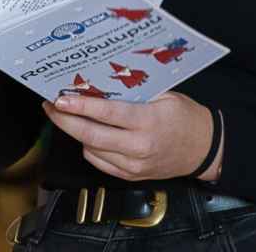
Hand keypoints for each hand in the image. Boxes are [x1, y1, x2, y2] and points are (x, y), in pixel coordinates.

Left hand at [43, 92, 222, 182]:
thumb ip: (133, 91)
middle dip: (65, 120)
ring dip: (74, 132)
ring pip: (91, 149)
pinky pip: (99, 162)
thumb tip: (99, 79)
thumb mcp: (164, 94)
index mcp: (147, 122)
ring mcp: (134, 165)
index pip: (106, 114)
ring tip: (66, 115)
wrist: (204, 149)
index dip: (79, 106)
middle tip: (50, 105)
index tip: (59, 98)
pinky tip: (86, 133)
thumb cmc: (184, 117)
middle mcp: (138, 147)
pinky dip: (88, 147)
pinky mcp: (131, 176)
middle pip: (90, 135)